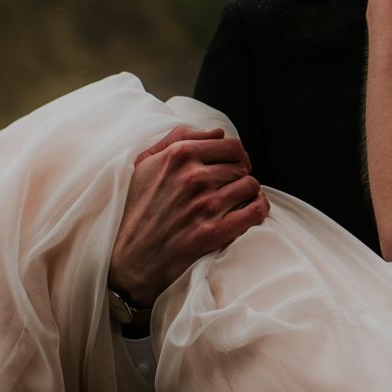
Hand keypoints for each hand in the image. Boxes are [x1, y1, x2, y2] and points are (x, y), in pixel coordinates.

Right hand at [108, 126, 267, 304]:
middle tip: (231, 186)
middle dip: (240, 174)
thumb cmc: (139, 209)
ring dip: (248, 192)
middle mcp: (193, 177)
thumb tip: (217, 132)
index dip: (236, 155)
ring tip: (236, 200)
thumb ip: (178, 138)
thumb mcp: (145, 164)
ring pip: (250, 185)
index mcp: (178, 155)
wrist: (132, 259)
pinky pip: (255, 211)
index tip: (232, 165)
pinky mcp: (214, 232)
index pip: (231, 145)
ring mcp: (205, 205)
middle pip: (242, 166)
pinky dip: (259, 208)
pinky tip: (250, 210)